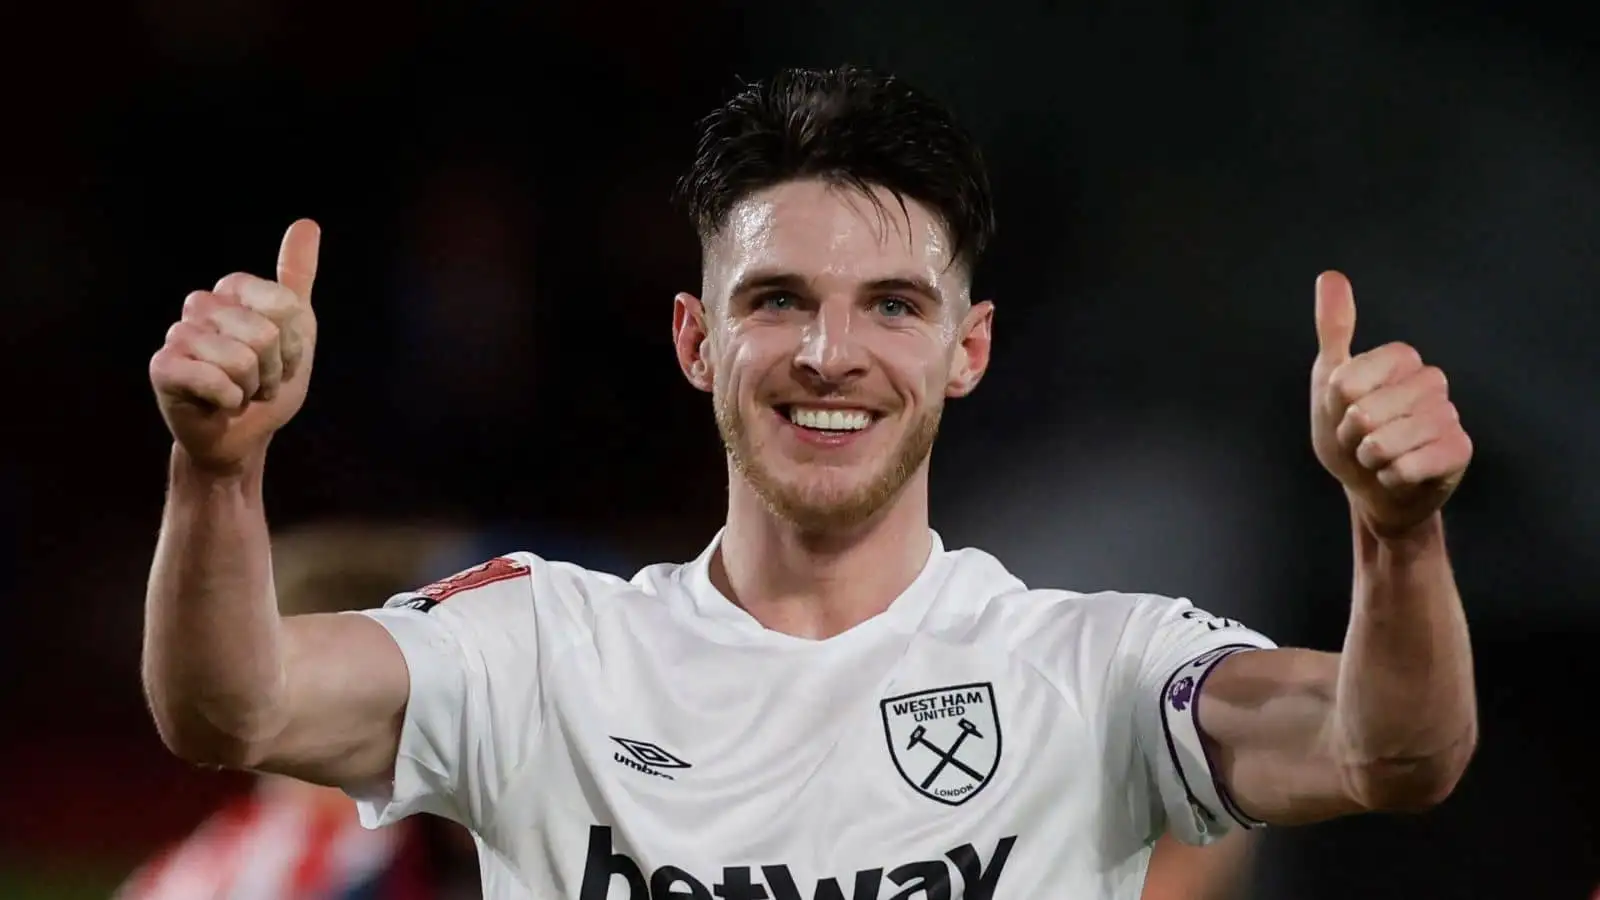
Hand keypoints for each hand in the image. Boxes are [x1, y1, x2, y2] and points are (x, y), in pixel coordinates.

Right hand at [150, 219, 320, 473]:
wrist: (245, 434)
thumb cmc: (268, 382)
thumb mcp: (297, 330)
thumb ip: (298, 278)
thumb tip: (306, 223)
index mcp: (233, 290)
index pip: (284, 305)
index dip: (294, 343)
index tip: (283, 357)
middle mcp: (202, 304)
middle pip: (264, 333)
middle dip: (273, 370)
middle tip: (259, 380)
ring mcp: (178, 333)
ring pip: (240, 358)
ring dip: (252, 387)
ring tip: (240, 391)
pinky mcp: (163, 367)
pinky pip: (214, 379)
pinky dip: (230, 399)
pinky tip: (220, 403)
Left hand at [1309, 271, 1472, 537]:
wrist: (1371, 487)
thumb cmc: (1349, 432)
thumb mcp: (1331, 380)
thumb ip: (1334, 329)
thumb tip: (1331, 275)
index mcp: (1402, 360)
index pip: (1349, 380)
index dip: (1335, 405)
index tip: (1344, 411)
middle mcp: (1432, 382)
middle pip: (1366, 412)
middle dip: (1350, 436)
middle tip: (1361, 440)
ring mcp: (1449, 416)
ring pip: (1386, 442)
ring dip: (1369, 459)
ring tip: (1379, 457)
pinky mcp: (1459, 451)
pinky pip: (1408, 467)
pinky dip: (1390, 477)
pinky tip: (1397, 474)